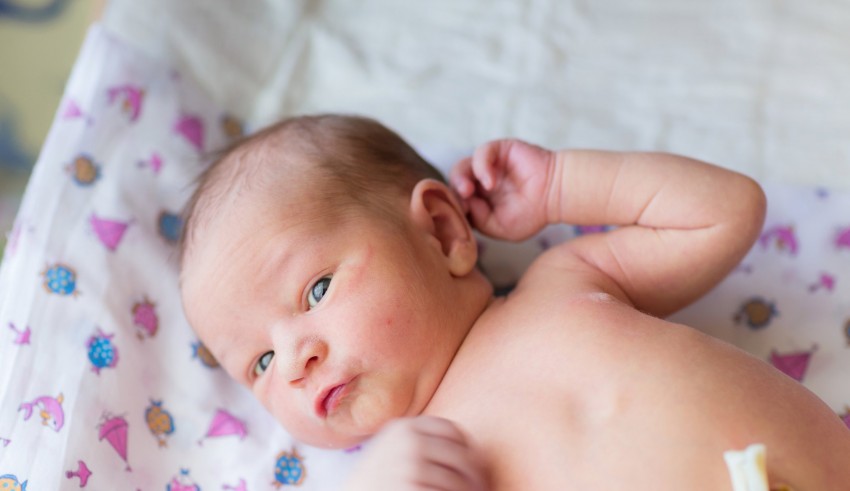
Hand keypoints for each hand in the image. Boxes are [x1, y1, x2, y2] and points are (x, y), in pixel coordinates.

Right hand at [344, 416, 487, 490]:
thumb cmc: (374, 485)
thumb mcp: (390, 453)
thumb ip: (419, 443)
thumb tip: (474, 453)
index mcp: (403, 428)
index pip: (451, 431)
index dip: (467, 449)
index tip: (473, 466)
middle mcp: (408, 441)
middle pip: (462, 455)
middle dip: (476, 476)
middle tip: (482, 489)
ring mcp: (410, 465)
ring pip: (460, 481)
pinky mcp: (413, 487)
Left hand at [450, 139, 555, 240]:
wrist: (557, 196)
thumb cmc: (532, 213)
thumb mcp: (500, 227)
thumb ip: (478, 220)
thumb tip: (464, 205)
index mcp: (478, 199)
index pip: (456, 199)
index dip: (453, 207)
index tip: (459, 216)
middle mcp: (480, 180)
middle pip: (455, 182)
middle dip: (454, 193)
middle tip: (462, 201)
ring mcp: (489, 164)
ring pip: (463, 166)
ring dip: (461, 179)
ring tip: (468, 191)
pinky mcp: (500, 149)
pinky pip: (482, 153)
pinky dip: (481, 167)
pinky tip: (489, 183)